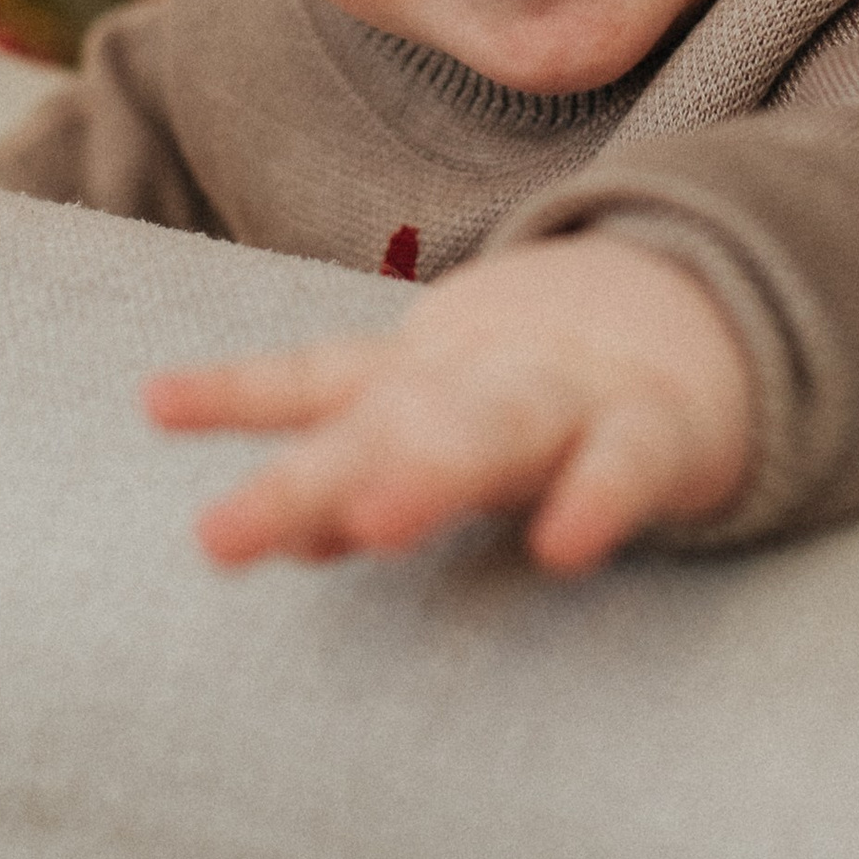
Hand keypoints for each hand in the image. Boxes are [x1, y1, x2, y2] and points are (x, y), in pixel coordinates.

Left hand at [143, 235, 752, 574]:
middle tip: (220, 536)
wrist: (704, 308)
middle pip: (383, 427)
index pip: (317, 379)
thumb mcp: (447, 418)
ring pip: (492, 429)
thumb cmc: (542, 389)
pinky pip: (624, 466)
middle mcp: (479, 379)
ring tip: (373, 521)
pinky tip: (565, 550)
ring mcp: (567, 396)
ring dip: (431, 473)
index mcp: (422, 376)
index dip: (236, 390)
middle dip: (303, 481)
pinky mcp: (657, 428)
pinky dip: (595, 500)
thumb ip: (366, 468)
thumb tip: (289, 538)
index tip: (155, 402)